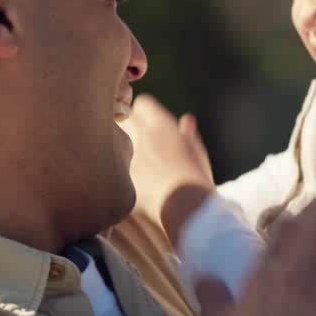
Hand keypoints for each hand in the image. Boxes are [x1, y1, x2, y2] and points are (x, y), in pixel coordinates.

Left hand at [122, 95, 215, 245]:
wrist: (188, 211)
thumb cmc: (198, 178)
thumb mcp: (197, 152)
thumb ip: (188, 133)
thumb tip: (186, 120)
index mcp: (160, 126)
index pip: (142, 103)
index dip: (147, 112)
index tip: (151, 120)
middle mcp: (139, 138)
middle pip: (124, 119)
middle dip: (130, 125)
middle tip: (141, 138)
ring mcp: (127, 159)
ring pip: (117, 144)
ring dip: (124, 147)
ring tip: (139, 161)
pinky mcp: (121, 179)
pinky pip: (117, 168)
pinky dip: (122, 171)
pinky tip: (135, 181)